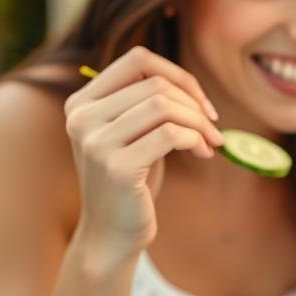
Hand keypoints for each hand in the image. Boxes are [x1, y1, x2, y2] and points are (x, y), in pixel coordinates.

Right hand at [64, 46, 222, 263]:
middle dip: (195, 104)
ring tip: (211, 143)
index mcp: (82, 102)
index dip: (178, 75)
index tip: (200, 102)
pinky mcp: (117, 167)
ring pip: (164, 106)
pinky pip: (171, 134)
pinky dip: (197, 139)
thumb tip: (189, 84)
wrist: (111, 235)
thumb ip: (145, 104)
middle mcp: (82, 117)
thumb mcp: (132, 135)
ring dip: (199, 123)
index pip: (137, 60)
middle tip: (214, 129)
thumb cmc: (131, 183)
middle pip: (156, 84)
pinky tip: (204, 154)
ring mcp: (96, 142)